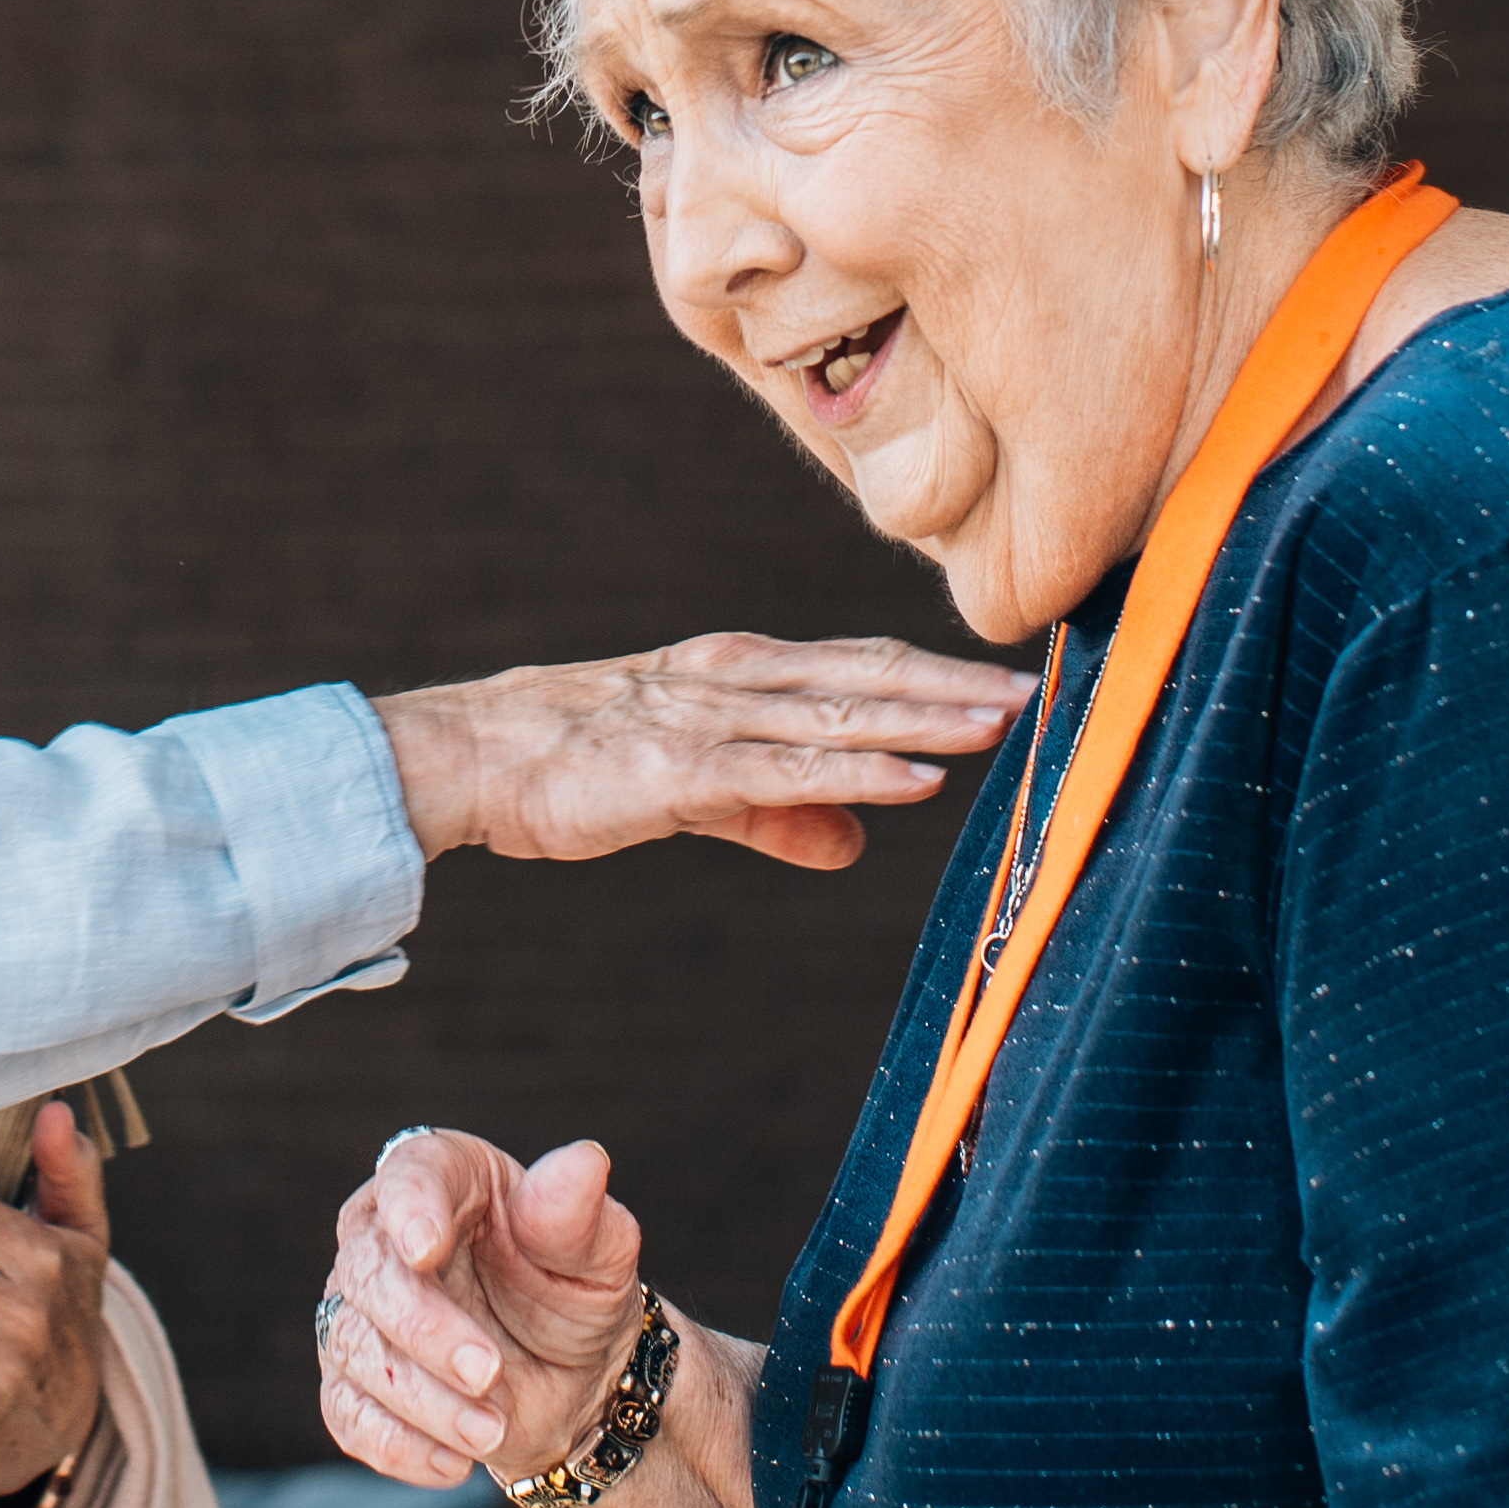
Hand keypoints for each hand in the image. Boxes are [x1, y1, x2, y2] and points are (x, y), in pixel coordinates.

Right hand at [317, 1126, 652, 1487]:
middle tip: (487, 1371)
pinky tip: (452, 1464)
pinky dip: (397, 1445)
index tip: (424, 1249)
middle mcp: (388, 1237)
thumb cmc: (577, 1295)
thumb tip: (585, 1163)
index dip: (411, 1208)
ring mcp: (363, 1312)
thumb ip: (578, 1215)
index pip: (410, 1174)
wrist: (576, 1382)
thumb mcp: (598, 1255)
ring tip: (492, 1430)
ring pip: (357, 1349)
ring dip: (423, 1400)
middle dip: (423, 1328)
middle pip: (369, 1271)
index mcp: (448, 1180)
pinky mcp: (356, 1382)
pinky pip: (349, 1413)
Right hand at [372, 633, 1026, 868]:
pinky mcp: (680, 770)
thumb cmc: (576, 760)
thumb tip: (859, 842)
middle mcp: (735, 679)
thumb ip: (780, 812)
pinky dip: (857, 774)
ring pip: (838, 716)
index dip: (934, 676)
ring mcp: (709, 719)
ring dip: (925, 719)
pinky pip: (785, 772)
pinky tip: (915, 783)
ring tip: (998, 724)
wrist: (472, 755)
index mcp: (739, 671)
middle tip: (1036, 691)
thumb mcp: (697, 787)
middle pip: (866, 676)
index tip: (1008, 685)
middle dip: (952, 686)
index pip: (858, 666)